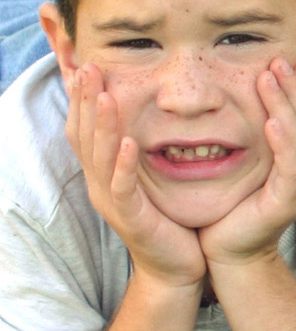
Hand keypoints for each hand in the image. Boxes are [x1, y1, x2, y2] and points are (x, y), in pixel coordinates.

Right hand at [64, 63, 205, 288]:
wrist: (177, 267)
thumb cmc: (169, 218)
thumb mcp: (152, 175)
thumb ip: (145, 146)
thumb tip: (146, 114)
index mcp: (105, 171)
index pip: (86, 127)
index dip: (83, 97)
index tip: (84, 63)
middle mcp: (101, 183)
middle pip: (84, 135)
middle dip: (86, 100)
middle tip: (87, 66)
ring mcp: (112, 202)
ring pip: (99, 157)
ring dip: (103, 123)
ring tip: (106, 94)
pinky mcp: (132, 218)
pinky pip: (123, 188)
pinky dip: (124, 164)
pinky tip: (130, 144)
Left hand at [200, 60, 295, 266]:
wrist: (229, 251)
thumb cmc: (237, 205)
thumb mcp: (255, 163)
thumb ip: (266, 136)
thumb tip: (260, 98)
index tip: (284, 64)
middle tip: (275, 62)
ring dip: (286, 105)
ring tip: (268, 80)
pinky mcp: (288, 201)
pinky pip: (291, 165)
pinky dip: (284, 141)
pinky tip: (270, 121)